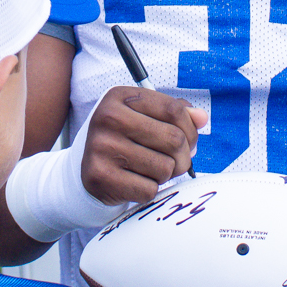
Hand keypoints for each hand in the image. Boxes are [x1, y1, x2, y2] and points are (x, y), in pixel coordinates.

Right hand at [79, 88, 207, 203]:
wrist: (85, 171)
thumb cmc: (124, 141)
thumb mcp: (145, 118)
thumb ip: (177, 114)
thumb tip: (202, 118)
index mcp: (120, 97)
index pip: (174, 110)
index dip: (191, 129)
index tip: (188, 139)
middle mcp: (107, 118)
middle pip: (174, 139)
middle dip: (183, 156)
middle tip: (174, 160)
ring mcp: (102, 147)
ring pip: (165, 167)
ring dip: (165, 174)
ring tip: (150, 169)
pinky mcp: (101, 176)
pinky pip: (149, 189)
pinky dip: (149, 190)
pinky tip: (135, 182)